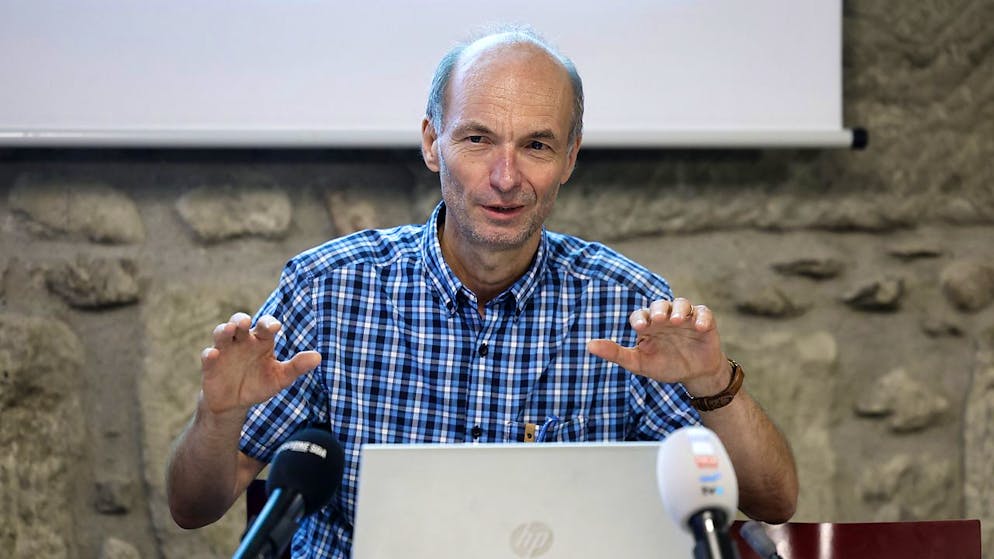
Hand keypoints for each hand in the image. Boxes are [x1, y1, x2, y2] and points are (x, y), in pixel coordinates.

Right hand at [200, 312, 320, 414]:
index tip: (276, 327)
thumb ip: (296, 367)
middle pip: (240, 323)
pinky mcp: (210, 365)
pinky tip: (213, 355)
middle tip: (246, 322)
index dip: (269, 323)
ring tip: (229, 330)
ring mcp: (225, 351)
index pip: (265, 326)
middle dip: (241, 319)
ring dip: (224, 330)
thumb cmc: (259, 384)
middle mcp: (242, 341)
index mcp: (261, 341)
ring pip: (222, 334)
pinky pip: (208, 356)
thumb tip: (318, 357)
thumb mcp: (280, 377)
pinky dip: (209, 354)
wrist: (235, 403)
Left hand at [587, 298, 728, 395]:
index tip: (640, 327)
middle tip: (658, 319)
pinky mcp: (704, 322)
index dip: (639, 318)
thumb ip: (616, 353)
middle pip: (660, 304)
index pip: (640, 315)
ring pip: (681, 303)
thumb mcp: (639, 363)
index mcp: (648, 325)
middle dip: (658, 309)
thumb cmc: (665, 366)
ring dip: (678, 309)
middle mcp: (665, 318)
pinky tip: (699, 326)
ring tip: (676, 320)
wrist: (694, 374)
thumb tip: (588, 345)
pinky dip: (701, 317)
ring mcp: (685, 318)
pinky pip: (703, 313)